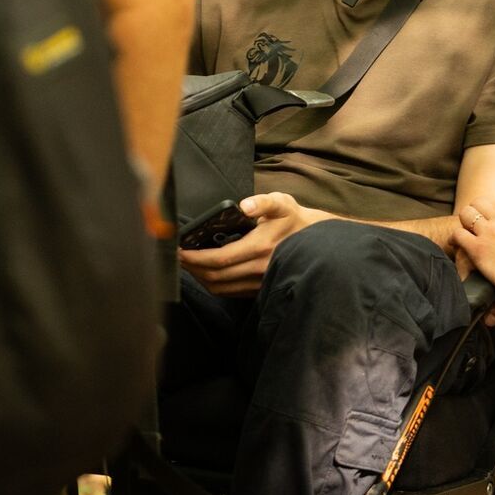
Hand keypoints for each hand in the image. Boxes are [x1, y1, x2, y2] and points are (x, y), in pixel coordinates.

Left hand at [178, 192, 327, 297]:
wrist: (317, 242)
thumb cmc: (294, 219)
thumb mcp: (281, 203)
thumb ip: (262, 202)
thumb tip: (245, 205)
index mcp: (260, 247)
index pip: (219, 259)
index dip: (195, 257)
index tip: (179, 250)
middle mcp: (259, 269)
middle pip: (215, 276)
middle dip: (192, 268)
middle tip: (177, 257)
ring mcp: (260, 282)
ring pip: (221, 288)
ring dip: (200, 278)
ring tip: (188, 264)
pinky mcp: (260, 288)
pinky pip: (231, 292)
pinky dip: (213, 284)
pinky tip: (205, 272)